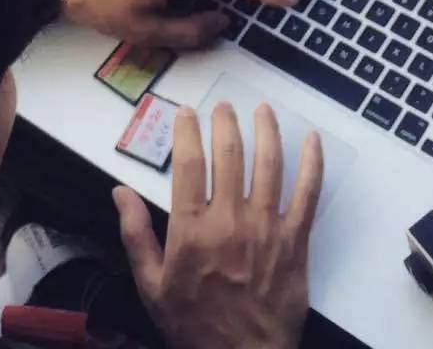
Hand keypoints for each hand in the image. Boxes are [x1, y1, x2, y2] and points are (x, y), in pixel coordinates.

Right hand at [113, 103, 323, 348]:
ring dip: (266, 130)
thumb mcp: (152, 287)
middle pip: (229, 154)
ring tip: (263, 110)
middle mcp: (230, 221)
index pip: (188, 164)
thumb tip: (120, 192)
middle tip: (224, 107)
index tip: (186, 112)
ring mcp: (266, 229)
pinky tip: (313, 141)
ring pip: (269, 164)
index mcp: (192, 230)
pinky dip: (312, 164)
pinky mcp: (295, 241)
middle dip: (226, 122)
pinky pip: (307, 194)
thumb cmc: (194, 326)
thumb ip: (136, 235)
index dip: (186, 131)